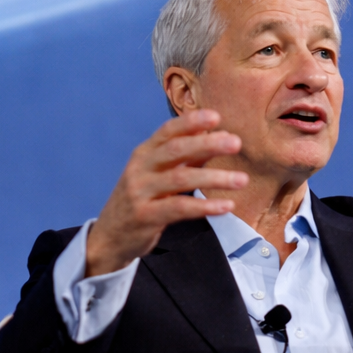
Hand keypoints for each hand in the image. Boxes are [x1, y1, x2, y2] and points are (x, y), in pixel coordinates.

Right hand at [85, 110, 248, 275]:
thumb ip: (188, 157)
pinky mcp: (146, 216)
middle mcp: (140, 168)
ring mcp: (141, 192)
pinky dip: (204, 206)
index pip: (168, 131)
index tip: (216, 116)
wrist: (110, 236)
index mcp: (145, 153)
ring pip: (180, 179)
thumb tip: (219, 136)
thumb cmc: (142, 200)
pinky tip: (226, 206)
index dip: (191, 122)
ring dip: (214, 178)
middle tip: (236, 143)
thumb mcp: (160, 174)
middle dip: (206, 144)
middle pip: (175, 150)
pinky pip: (179, 208)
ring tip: (241, 179)